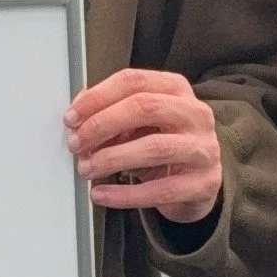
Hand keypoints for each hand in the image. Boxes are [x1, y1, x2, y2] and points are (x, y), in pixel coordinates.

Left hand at [65, 69, 222, 224]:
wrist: (197, 183)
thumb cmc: (164, 144)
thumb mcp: (140, 123)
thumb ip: (111, 114)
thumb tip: (77, 117)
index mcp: (177, 89)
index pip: (135, 82)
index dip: (98, 97)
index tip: (72, 116)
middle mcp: (195, 114)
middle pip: (145, 107)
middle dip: (102, 124)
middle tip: (76, 143)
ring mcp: (203, 148)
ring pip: (154, 148)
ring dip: (111, 158)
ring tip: (86, 168)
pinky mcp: (204, 183)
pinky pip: (160, 190)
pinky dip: (124, 194)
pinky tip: (101, 194)